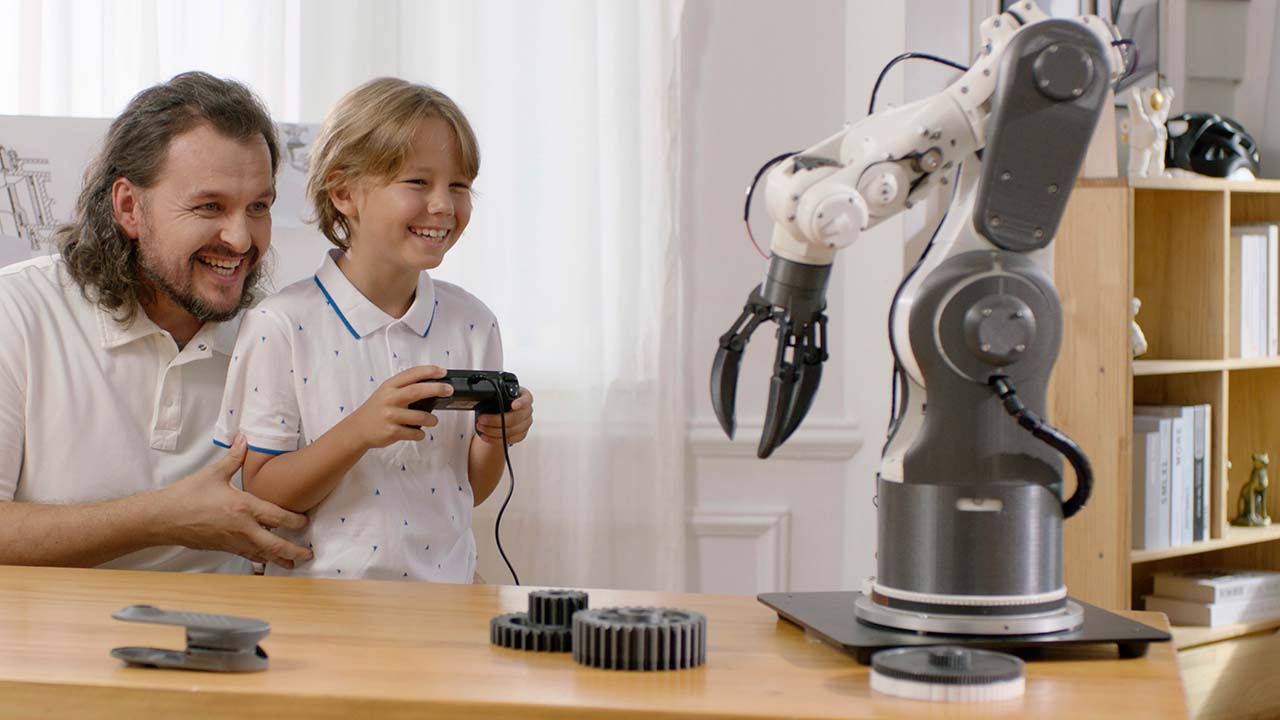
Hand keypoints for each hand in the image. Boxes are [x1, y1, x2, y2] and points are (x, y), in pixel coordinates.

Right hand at [159, 435, 313, 567]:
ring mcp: (232, 541)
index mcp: (243, 507)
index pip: (277, 517)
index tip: (306, 522)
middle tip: (309, 555)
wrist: (163, 519)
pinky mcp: (223, 548)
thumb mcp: (213, 474)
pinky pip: (247, 555)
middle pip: (274, 544)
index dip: (295, 521)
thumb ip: (233, 457)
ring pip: (262, 554)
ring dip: (279, 559)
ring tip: (293, 564)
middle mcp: (241, 528)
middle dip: (293, 550)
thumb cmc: (187, 496)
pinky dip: (259, 558)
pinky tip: (266, 561)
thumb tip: (244, 438)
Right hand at [343, 365, 453, 449]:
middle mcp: (389, 399)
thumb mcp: (386, 392)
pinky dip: (420, 434)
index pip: (411, 374)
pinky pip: (414, 433)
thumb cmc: (376, 409)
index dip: (429, 371)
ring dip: (431, 419)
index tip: (442, 371)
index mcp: (389, 386)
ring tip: (433, 421)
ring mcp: (390, 416)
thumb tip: (432, 384)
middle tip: (449, 390)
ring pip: (420, 416)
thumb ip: (404, 387)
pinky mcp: (391, 431)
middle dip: (436, 389)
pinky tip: (418, 432)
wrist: (357, 429)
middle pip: (417, 391)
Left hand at [475, 386, 533, 445]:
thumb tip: (482, 396)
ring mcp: (525, 423)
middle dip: (496, 420)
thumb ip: (495, 394)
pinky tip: (486, 435)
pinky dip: (495, 439)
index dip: (521, 403)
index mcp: (525, 396)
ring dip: (492, 430)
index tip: (513, 405)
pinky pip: (509, 439)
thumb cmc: (502, 401)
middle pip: (516, 418)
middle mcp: (527, 410)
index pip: (526, 399)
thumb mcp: (499, 393)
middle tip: (482, 419)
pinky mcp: (521, 435)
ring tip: (481, 427)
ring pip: (511, 431)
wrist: (502, 411)